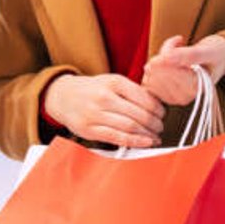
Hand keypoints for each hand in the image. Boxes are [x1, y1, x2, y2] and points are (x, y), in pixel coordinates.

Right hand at [43, 73, 164, 147]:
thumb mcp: (110, 81)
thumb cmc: (91, 90)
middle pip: (139, 114)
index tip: (162, 114)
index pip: (144, 98)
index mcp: (113, 82)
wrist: (62, 96)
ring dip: (148, 134)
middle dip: (155, 123)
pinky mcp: (89, 129)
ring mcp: (95, 114)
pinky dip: (135, 142)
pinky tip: (145, 142)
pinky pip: (117, 138)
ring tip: (154, 136)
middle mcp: (103, 97)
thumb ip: (131, 91)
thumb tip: (156, 106)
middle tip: (160, 126)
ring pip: (130, 127)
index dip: (158, 109)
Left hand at [142, 35, 224, 105]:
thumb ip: (188, 55)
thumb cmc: (216, 53)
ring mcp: (173, 97)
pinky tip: (167, 60)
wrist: (219, 59)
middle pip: (158, 73)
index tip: (179, 39)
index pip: (169, 71)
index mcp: (196, 89)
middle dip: (164, 53)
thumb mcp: (207, 50)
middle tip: (178, 43)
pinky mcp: (165, 95)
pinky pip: (148, 80)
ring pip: (151, 75)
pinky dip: (154, 67)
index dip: (167, 53)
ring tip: (175, 49)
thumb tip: (165, 58)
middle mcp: (184, 97)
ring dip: (159, 58)